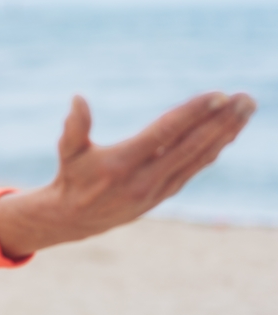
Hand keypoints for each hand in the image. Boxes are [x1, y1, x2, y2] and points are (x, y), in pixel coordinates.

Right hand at [0, 92, 255, 257]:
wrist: (75, 219)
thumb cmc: (72, 177)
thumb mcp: (68, 152)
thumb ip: (74, 126)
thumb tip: (78, 98)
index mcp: (122, 163)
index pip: (165, 133)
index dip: (193, 113)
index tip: (218, 95)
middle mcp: (145, 178)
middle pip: (192, 145)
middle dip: (221, 120)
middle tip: (246, 98)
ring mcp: (159, 188)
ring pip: (199, 157)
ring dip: (226, 132)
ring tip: (246, 109)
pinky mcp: (165, 193)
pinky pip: (196, 168)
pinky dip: (214, 149)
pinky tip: (229, 132)